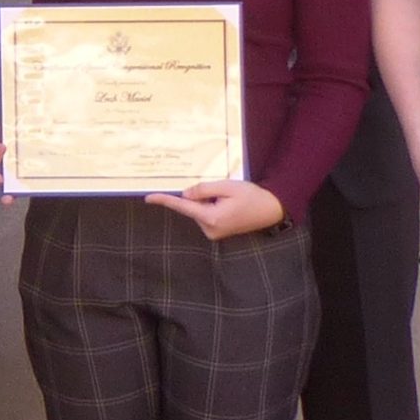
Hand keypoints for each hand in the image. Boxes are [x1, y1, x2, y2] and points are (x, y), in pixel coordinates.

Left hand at [145, 178, 287, 240]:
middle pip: (192, 206)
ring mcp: (213, 233)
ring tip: (229, 198)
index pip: (183, 207)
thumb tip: (185, 194)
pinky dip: (211, 206)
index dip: (165, 201)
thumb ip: (204, 190)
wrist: (271, 210)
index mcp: (211, 218)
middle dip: (201, 196)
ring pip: (199, 210)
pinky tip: (228, 204)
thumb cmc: (251, 196)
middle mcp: (209, 229)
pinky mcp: (217, 232)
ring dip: (208, 201)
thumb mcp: (227, 186)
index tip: (148, 198)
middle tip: (223, 191)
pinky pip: (206, 215)